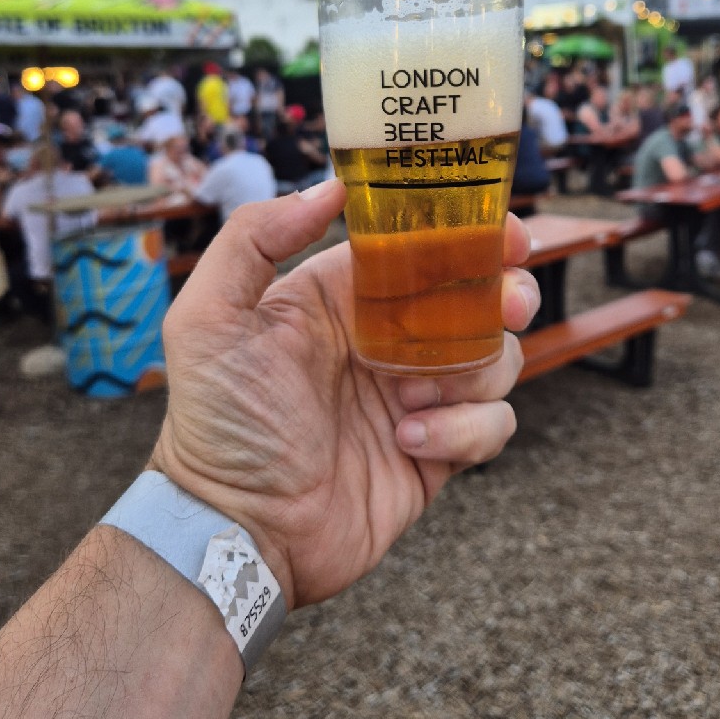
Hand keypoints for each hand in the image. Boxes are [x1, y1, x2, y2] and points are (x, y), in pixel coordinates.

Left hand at [150, 179, 538, 609]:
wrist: (237, 531)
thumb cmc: (217, 425)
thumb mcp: (209, 320)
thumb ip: (253, 238)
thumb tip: (330, 186)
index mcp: (341, 299)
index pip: (417, 249)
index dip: (464, 234)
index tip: (501, 230)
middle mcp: (386, 341)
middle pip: (473, 297)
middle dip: (504, 292)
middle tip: (510, 299)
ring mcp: (415, 398)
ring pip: (494, 357)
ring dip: (476, 368)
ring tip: (417, 398)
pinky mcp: (438, 453)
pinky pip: (491, 424)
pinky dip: (466, 430)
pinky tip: (411, 443)